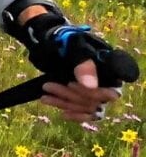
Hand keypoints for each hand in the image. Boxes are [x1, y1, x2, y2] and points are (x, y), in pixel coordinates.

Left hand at [12, 6, 136, 118]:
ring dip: (66, 104)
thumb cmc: (67, 41)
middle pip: (95, 100)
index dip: (96, 93)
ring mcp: (97, 92)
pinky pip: (87, 114)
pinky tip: (62, 114)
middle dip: (70, 95)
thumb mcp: (74, 47)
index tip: (70, 83)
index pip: (112, 91)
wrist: (52, 44)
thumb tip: (90, 86)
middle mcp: (108, 83)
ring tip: (45, 97)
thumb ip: (83, 65)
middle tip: (47, 85)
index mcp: (110, 69)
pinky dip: (75, 115)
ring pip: (88, 108)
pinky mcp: (87, 99)